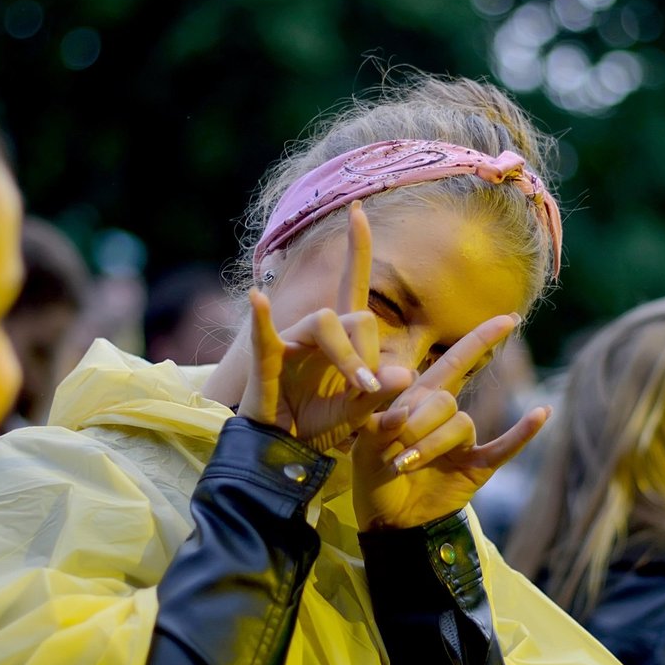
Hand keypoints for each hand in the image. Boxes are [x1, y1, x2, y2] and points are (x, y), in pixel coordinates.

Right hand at [238, 203, 412, 451]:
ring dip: (347, 357)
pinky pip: (265, 336)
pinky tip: (257, 298)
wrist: (284, 453)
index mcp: (342, 337)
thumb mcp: (361, 413)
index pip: (353, 284)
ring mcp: (289, 342)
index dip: (357, 249)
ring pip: (326, 324)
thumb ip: (383, 393)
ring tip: (357, 389)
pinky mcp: (267, 362)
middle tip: (369, 390)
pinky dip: (261, 318)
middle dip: (368, 354)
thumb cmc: (319, 425)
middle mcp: (316, 331)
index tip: (358, 211)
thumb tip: (406, 374)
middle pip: (355, 315)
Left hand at [351, 313, 550, 529]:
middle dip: (416, 422)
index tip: (510, 319)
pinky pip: (504, 448)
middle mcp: (446, 416)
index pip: (455, 362)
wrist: (385, 520)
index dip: (482, 339)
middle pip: (446, 399)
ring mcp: (464, 443)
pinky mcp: (476, 468)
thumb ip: (379, 421)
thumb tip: (402, 404)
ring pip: (460, 426)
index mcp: (421, 400)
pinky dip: (522, 432)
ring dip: (430, 444)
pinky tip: (541, 414)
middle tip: (393, 445)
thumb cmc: (372, 476)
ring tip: (403, 464)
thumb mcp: (364, 444)